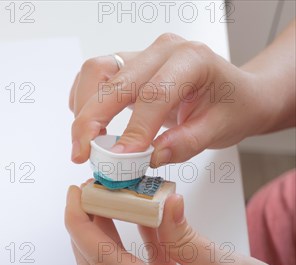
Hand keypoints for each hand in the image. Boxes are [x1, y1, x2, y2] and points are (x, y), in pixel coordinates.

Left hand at [64, 185, 295, 264]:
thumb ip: (187, 238)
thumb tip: (161, 204)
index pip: (106, 263)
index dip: (82, 227)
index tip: (75, 196)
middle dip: (83, 231)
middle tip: (86, 195)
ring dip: (101, 241)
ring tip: (104, 204)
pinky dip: (129, 251)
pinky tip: (138, 223)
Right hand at [69, 33, 275, 166]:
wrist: (235, 94)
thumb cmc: (232, 106)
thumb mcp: (221, 129)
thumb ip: (187, 143)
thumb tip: (153, 156)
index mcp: (192, 60)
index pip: (153, 94)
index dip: (133, 129)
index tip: (119, 159)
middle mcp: (163, 51)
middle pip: (115, 80)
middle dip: (91, 120)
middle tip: (82, 153)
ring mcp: (142, 55)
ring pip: (96, 72)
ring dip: (83, 108)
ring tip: (85, 143)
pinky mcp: (127, 65)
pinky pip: (94, 76)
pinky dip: (84, 100)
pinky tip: (90, 126)